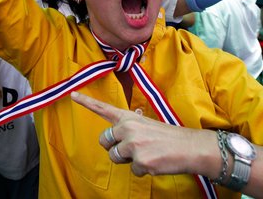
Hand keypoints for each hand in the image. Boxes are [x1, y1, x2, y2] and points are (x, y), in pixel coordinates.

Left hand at [71, 92, 214, 176]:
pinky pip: (132, 170)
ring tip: (146, 154)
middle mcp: (128, 128)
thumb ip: (130, 127)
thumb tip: (118, 136)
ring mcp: (133, 145)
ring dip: (127, 160)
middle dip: (113, 147)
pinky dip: (142, 170)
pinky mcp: (140, 161)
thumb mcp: (147, 124)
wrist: (189, 147)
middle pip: (104, 140)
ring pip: (115, 157)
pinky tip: (154, 162)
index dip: (86, 101)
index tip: (72, 93)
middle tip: (131, 147)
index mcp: (129, 118)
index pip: (104, 108)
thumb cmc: (168, 136)